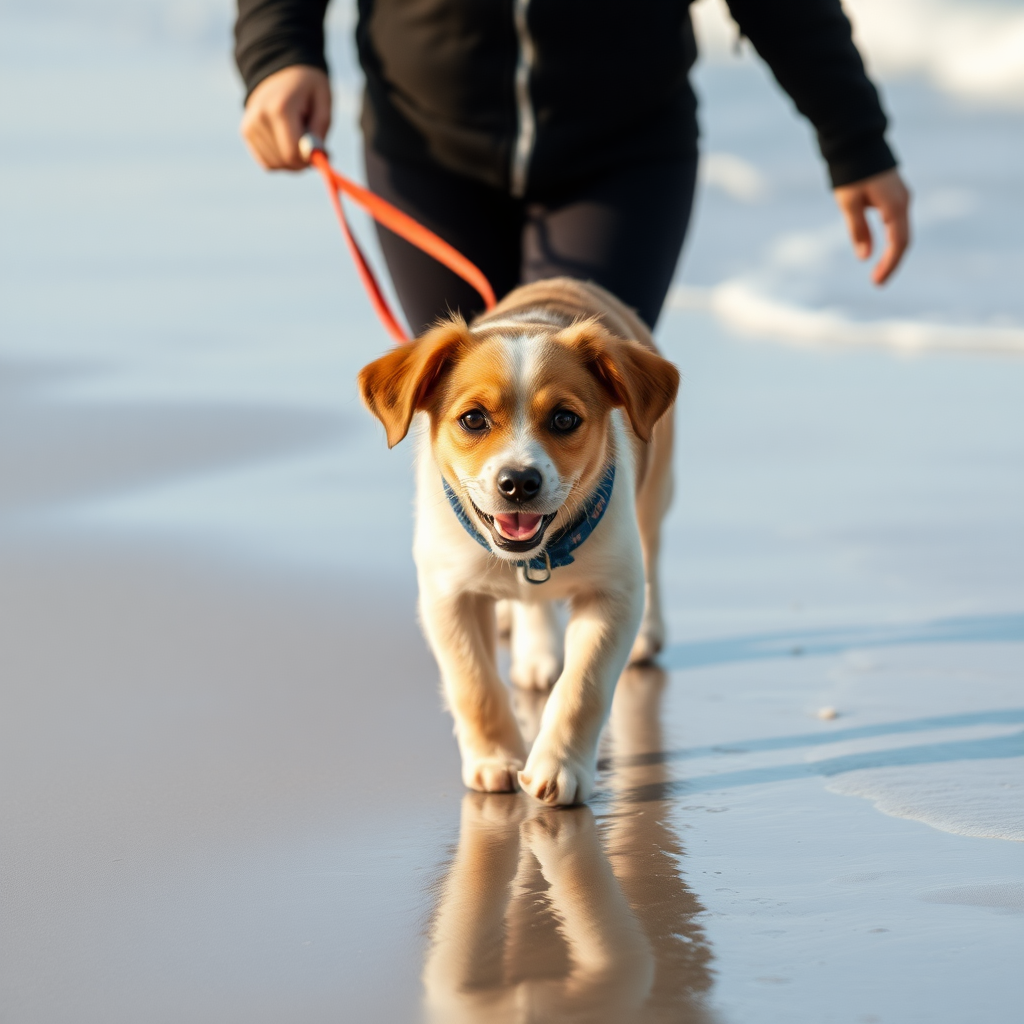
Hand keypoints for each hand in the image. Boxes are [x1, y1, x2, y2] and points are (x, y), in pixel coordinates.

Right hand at [240, 65, 330, 170]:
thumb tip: (314, 158)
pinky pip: (267, 162)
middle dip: (302, 162)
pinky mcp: (246, 132)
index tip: (320, 152)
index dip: (309, 160)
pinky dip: (280, 159)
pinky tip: (285, 142)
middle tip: (311, 146)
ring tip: (296, 137)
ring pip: (275, 164)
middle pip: (284, 161)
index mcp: (280, 108)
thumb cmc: (307, 87)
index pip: (292, 153)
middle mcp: (260, 117)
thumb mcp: (323, 102)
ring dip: (291, 160)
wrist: (280, 68)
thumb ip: (319, 131)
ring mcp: (250, 125)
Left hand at [833, 168, 910, 285]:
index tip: (876, 282)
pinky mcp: (896, 195)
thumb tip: (864, 256)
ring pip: (902, 232)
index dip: (889, 265)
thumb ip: (858, 230)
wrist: (858, 143)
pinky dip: (891, 240)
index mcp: (895, 206)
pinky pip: (898, 223)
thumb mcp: (849, 204)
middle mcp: (904, 202)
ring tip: (879, 271)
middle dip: (892, 263)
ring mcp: (902, 198)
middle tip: (877, 282)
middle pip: (903, 240)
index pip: (898, 244)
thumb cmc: (851, 172)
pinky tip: (881, 250)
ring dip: (892, 253)